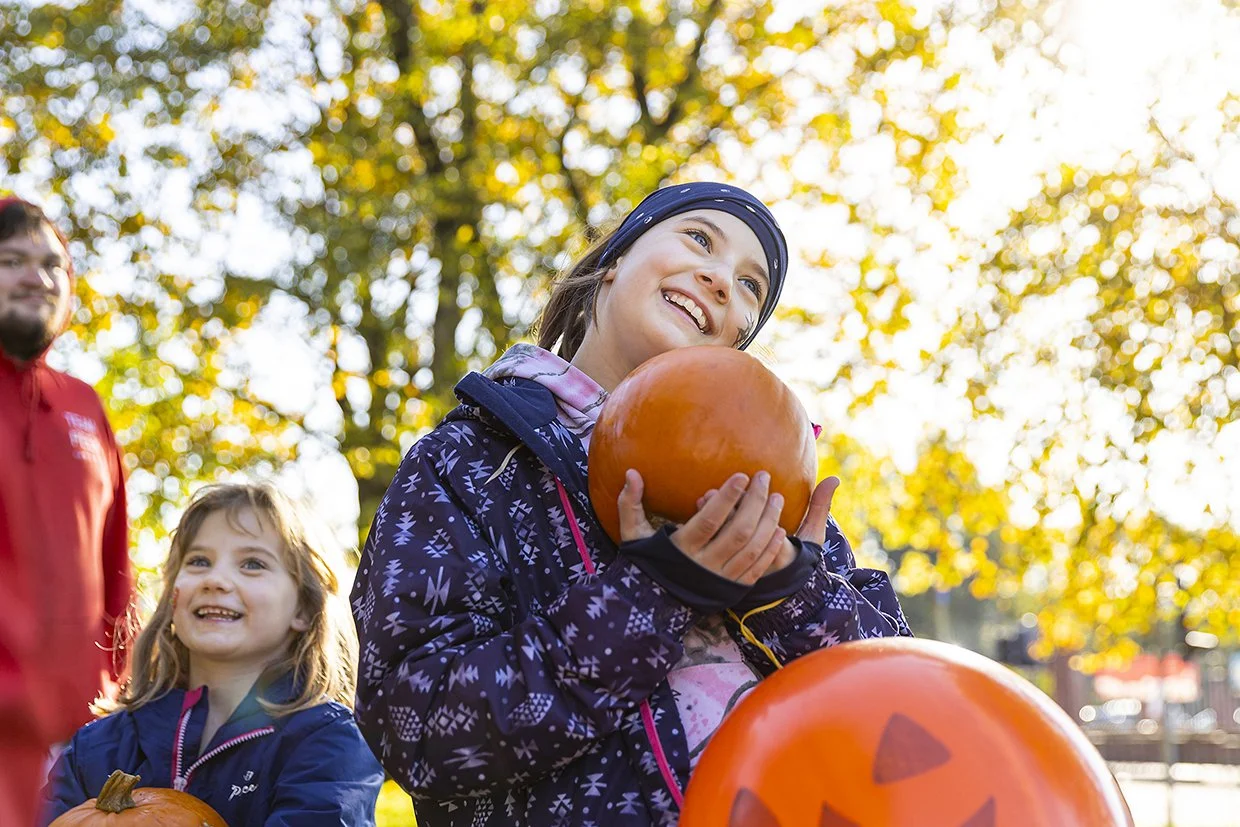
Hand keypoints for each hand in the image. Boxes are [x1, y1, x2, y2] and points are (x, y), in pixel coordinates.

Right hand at [617, 469, 785, 585]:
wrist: (656, 606)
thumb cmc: (646, 563)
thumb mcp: (632, 535)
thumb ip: (630, 503)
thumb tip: (630, 472)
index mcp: (681, 548)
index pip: (710, 520)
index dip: (727, 498)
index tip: (742, 476)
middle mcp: (705, 565)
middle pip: (737, 531)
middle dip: (755, 502)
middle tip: (764, 478)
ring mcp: (721, 579)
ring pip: (752, 549)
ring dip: (768, 522)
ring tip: (777, 498)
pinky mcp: (733, 590)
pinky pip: (757, 569)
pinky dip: (770, 549)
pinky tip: (780, 530)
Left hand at [695, 475, 840, 574]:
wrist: (768, 587)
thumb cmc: (792, 555)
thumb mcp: (810, 536)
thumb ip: (820, 507)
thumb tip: (834, 479)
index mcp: (780, 558)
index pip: (774, 540)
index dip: (769, 517)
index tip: (776, 495)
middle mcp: (753, 564)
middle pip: (746, 536)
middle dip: (745, 506)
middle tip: (746, 480)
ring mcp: (731, 565)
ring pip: (724, 539)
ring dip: (721, 511)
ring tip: (718, 490)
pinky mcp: (713, 561)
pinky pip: (709, 540)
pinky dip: (705, 519)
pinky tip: (703, 501)